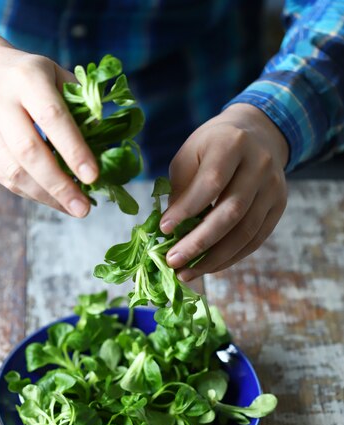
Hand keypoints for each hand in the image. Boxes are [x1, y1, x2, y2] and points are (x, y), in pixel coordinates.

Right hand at [0, 28, 97, 215]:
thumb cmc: (28, 76)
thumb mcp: (56, 75)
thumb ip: (81, 105)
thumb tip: (104, 145)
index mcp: (27, 79)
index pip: (51, 117)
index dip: (74, 150)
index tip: (94, 176)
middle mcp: (0, 103)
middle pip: (29, 151)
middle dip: (59, 184)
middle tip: (84, 208)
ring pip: (15, 171)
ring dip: (47, 196)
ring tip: (74, 208)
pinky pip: (6, 179)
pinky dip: (33, 194)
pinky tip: (55, 201)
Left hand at [160, 103, 288, 277]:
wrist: (256, 134)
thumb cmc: (213, 147)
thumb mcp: (190, 155)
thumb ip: (181, 189)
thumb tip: (171, 231)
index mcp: (232, 144)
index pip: (211, 183)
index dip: (187, 209)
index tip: (164, 229)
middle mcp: (259, 165)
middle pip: (231, 212)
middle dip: (199, 242)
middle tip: (173, 261)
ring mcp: (273, 187)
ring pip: (245, 232)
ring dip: (214, 259)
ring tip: (186, 272)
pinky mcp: (279, 206)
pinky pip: (255, 240)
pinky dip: (230, 258)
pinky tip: (207, 267)